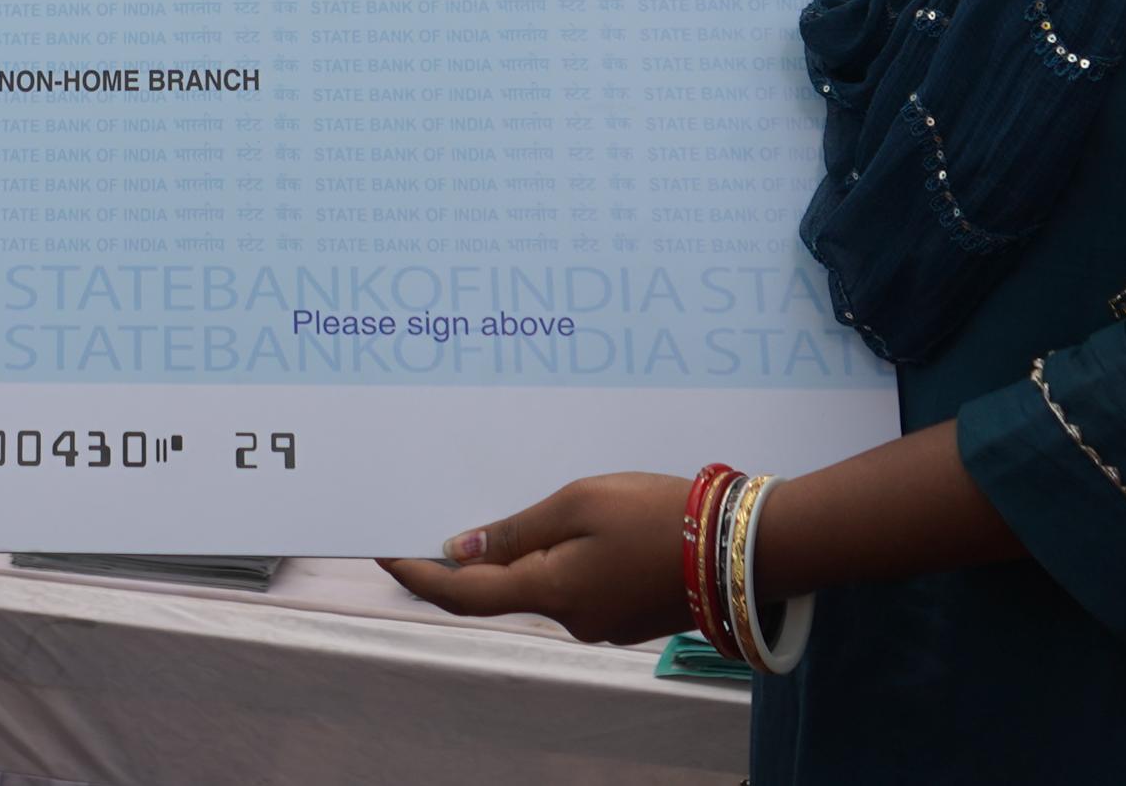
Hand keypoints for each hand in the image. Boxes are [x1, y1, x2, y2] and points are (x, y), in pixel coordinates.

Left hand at [381, 471, 694, 642]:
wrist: (741, 548)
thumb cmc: (658, 515)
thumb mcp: (578, 504)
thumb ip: (516, 530)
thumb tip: (458, 549)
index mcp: (550, 592)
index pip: (462, 594)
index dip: (419, 573)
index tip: (384, 548)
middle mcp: (570, 619)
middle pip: (499, 591)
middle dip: (468, 559)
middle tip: (440, 514)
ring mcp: (600, 622)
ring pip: (541, 585)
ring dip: (519, 555)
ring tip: (511, 505)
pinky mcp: (624, 614)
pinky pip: (574, 586)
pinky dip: (557, 560)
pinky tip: (569, 525)